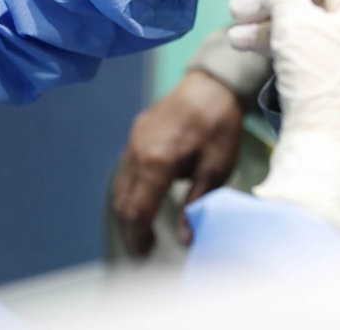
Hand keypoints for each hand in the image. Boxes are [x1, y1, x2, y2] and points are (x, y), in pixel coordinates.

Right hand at [112, 70, 241, 255]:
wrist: (212, 83)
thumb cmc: (219, 124)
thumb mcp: (216, 167)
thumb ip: (196, 201)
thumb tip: (184, 236)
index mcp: (156, 162)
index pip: (137, 210)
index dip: (138, 237)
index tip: (144, 257)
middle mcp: (137, 152)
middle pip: (123, 201)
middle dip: (130, 230)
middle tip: (141, 252)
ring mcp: (133, 140)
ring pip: (120, 185)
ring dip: (127, 211)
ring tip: (140, 232)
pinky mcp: (136, 133)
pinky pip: (125, 169)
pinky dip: (129, 191)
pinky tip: (141, 200)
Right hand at [227, 0, 339, 239]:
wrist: (327, 145)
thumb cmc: (316, 78)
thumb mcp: (295, 22)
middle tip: (236, 5)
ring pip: (304, 21)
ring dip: (267, 20)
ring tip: (234, 29)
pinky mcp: (335, 73)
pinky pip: (306, 44)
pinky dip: (277, 41)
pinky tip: (245, 44)